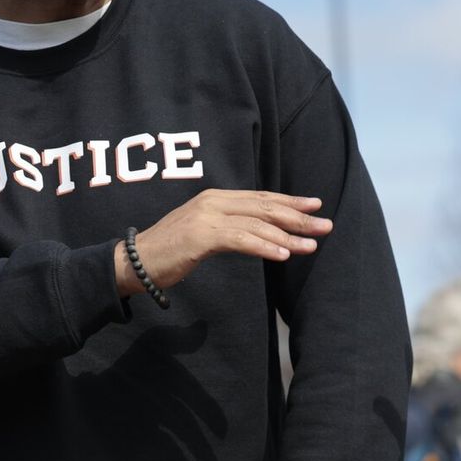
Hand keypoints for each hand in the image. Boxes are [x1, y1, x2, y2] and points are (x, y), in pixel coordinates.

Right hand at [117, 190, 331, 295]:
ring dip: (288, 236)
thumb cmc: (170, 250)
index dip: (290, 201)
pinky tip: (283, 255)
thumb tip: (259, 232)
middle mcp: (214, 201)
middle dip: (298, 216)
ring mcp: (206, 216)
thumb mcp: (204, 232)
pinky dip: (264, 246)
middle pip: (264, 207)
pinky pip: (240, 240)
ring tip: (312, 245)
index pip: (260, 198)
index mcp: (216, 197)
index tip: (316, 206)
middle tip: (325, 225)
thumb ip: (229, 227)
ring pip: (257, 224)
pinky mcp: (201, 236)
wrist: (134, 262)